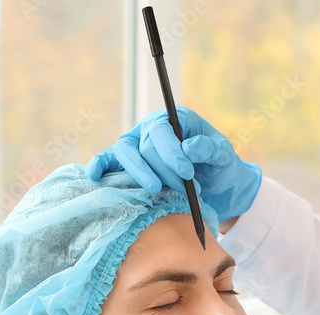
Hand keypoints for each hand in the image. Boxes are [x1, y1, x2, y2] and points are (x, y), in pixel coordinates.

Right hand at [85, 107, 262, 220]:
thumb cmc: (222, 168)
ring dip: (140, 173)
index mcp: (175, 120)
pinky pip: (108, 161)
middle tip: (185, 190)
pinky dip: (100, 165)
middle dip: (164, 170)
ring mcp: (139, 146)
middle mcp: (153, 129)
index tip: (187, 173)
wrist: (220, 189)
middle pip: (145, 145)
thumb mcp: (224, 156)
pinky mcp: (130, 165)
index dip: (171, 152)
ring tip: (157, 190)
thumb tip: (186, 148)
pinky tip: (95, 175)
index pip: (163, 131)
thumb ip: (209, 148)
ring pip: (125, 152)